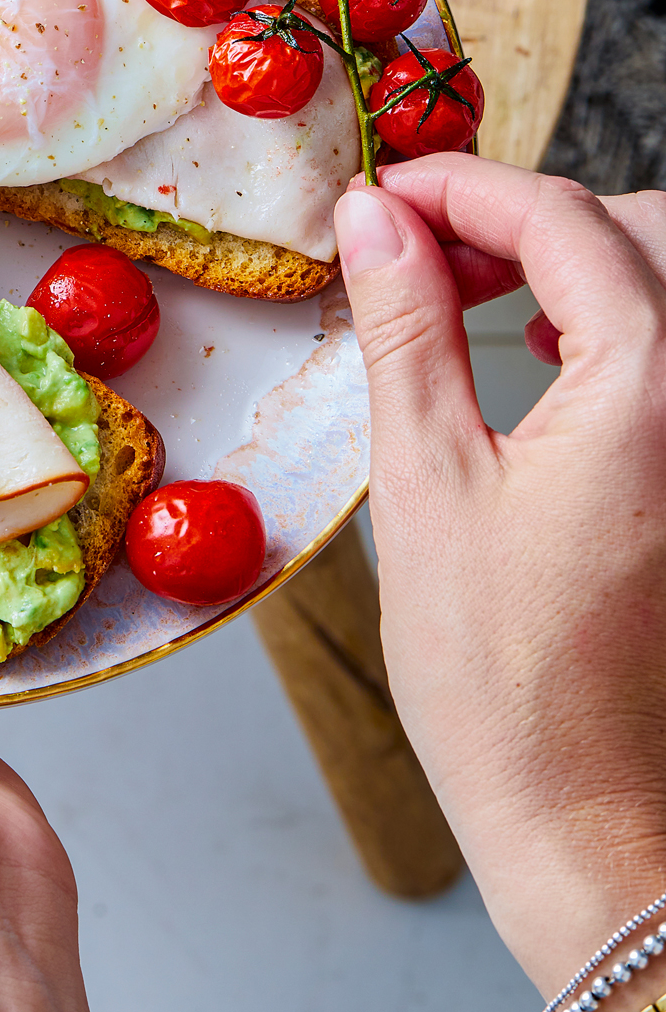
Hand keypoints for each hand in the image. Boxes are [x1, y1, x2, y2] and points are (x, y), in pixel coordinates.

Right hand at [334, 159, 665, 1011]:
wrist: (590, 824)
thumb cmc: (502, 681)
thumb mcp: (427, 481)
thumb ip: (405, 328)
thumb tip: (373, 219)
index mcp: (651, 388)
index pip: (563, 218)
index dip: (460, 188)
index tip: (380, 197)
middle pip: (643, 229)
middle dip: (529, 214)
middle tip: (418, 247)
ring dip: (577, 262)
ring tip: (467, 294)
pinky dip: (617, 323)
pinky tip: (545, 357)